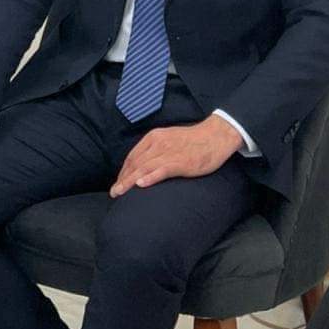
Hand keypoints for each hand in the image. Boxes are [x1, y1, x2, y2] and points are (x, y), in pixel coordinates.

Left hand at [110, 117, 241, 196]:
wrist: (215, 135)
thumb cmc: (193, 140)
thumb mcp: (169, 139)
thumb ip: (157, 149)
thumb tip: (145, 164)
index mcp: (154, 137)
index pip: (133, 156)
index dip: (123, 171)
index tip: (118, 182)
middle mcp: (158, 143)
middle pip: (135, 163)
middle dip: (123, 179)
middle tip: (114, 193)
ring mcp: (168, 153)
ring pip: (143, 168)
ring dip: (129, 181)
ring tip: (120, 192)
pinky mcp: (180, 162)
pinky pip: (162, 170)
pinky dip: (150, 177)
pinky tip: (141, 184)